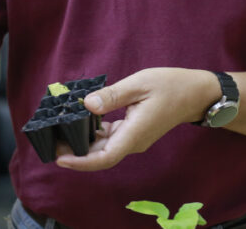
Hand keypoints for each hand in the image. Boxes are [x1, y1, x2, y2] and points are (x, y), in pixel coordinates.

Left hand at [54, 67, 217, 170]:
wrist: (195, 93)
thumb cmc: (170, 86)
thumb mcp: (139, 84)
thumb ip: (112, 95)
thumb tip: (87, 105)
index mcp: (135, 133)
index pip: (104, 157)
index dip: (80, 162)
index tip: (60, 159)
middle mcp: (133, 141)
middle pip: (100, 155)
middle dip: (74, 152)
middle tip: (50, 141)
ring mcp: (134, 138)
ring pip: (104, 147)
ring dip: (82, 143)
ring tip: (59, 132)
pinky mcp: (133, 131)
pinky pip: (110, 138)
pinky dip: (93, 133)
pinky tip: (80, 121)